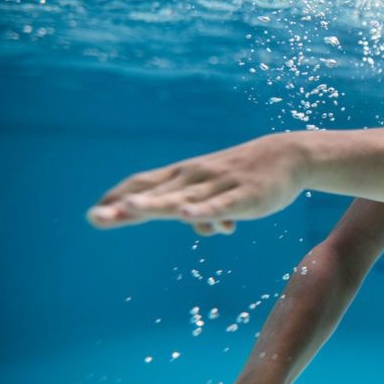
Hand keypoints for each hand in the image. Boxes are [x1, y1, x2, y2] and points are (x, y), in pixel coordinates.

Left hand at [87, 134, 304, 229]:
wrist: (289, 156)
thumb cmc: (247, 174)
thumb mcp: (219, 191)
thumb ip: (203, 210)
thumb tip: (196, 227)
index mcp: (185, 176)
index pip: (145, 184)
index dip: (118, 198)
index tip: (93, 214)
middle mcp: (195, 178)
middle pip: (155, 193)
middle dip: (124, 207)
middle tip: (94, 219)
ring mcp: (218, 186)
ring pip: (182, 198)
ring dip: (155, 205)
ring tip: (129, 210)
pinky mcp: (243, 197)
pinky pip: (219, 205)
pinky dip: (203, 211)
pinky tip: (187, 216)